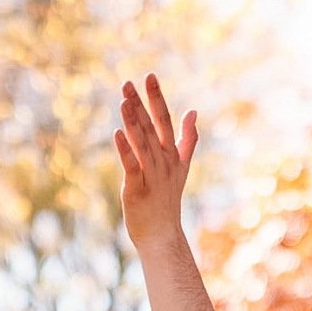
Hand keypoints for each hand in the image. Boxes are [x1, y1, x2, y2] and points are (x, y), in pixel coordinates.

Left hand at [115, 73, 198, 251]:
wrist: (163, 234)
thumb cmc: (167, 200)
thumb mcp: (182, 166)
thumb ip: (188, 139)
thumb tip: (193, 111)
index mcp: (172, 154)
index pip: (165, 120)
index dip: (157, 98)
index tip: (149, 76)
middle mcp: (164, 162)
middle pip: (152, 128)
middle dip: (141, 105)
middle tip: (128, 82)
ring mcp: (152, 175)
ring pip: (142, 144)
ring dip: (133, 122)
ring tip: (124, 101)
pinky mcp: (138, 189)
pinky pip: (132, 166)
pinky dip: (126, 150)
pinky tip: (117, 133)